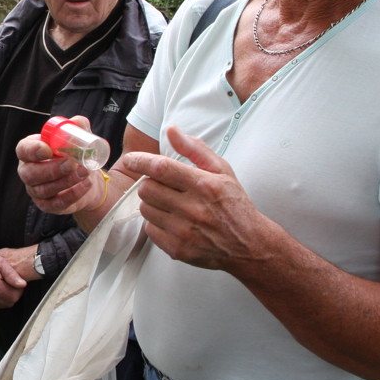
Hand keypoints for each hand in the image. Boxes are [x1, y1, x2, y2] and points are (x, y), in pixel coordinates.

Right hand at [0, 255, 26, 310]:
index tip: (15, 283)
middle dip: (11, 295)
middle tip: (8, 284)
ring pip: (1, 306)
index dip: (18, 291)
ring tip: (1, 287)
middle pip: (8, 303)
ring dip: (4, 298)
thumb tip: (22, 285)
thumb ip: (12, 274)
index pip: (14, 297)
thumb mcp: (0, 262)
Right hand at [15, 122, 98, 215]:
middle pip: (31, 173)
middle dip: (52, 169)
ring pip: (44, 189)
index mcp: (30, 152)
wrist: (86, 178)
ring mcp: (36, 191)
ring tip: (85, 172)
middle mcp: (28, 172)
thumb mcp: (77, 138)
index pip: (23, 150)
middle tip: (72, 163)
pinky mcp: (48, 205)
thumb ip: (77, 127)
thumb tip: (78, 122)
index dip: (33, 150)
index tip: (48, 149)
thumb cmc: (74, 154)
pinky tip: (86, 185)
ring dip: (66, 181)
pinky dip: (72, 195)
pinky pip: (56, 204)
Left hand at [120, 126, 267, 271]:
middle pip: (147, 188)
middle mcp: (193, 209)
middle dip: (150, 183)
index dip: (140, 161)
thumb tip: (171, 130)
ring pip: (145, 209)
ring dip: (152, 203)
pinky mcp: (177, 249)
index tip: (130, 159)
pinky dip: (156, 223)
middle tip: (163, 186)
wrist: (249, 245)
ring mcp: (184, 231)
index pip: (161, 168)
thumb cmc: (234, 204)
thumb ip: (194, 149)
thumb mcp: (222, 171)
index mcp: (204, 185)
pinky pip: (149, 230)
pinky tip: (172, 221)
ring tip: (170, 204)